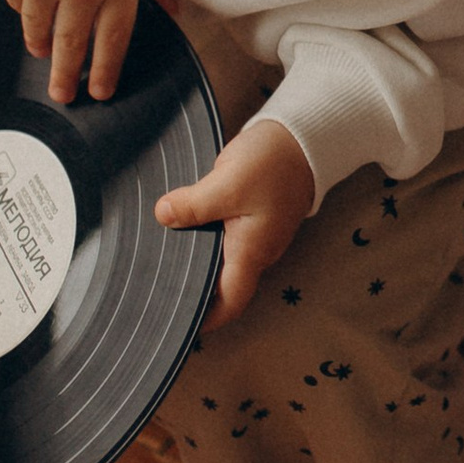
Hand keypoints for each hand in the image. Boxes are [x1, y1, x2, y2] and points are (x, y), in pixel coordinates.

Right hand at [0, 0, 172, 104]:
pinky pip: (17, 5)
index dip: (105, 71)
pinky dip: (24, 9)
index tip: (101, 91)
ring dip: (42, 46)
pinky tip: (31, 5)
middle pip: (72, 46)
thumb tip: (172, 13)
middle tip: (63, 95)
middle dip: (67, 76)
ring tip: (45, 54)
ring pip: (39, 32)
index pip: (112, 40)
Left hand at [154, 118, 314, 327]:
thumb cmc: (273, 163)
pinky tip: (182, 228)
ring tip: (163, 260)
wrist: (304, 136)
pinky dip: (205, 241)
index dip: (207, 319)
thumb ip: (192, 204)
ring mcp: (257, 234)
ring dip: (199, 263)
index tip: (179, 326)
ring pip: (224, 260)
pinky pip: (226, 239)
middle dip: (196, 292)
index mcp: (252, 251)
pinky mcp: (254, 216)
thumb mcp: (228, 183)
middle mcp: (257, 250)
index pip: (230, 302)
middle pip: (225, 286)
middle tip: (159, 292)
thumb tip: (162, 216)